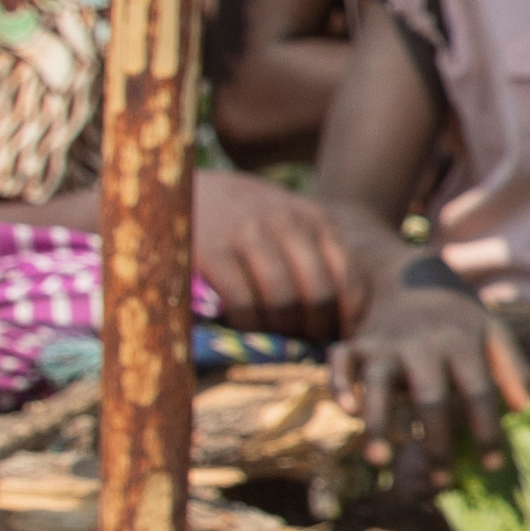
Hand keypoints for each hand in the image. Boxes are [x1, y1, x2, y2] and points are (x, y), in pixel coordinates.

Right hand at [185, 170, 365, 335]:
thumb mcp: (290, 222)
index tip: (341, 337)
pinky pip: (243, 302)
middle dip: (317, 329)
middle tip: (306, 344)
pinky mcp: (212, 251)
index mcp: (316, 219)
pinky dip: (249, 325)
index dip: (349, 316)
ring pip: (283, 302)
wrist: (179, 186)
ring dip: (282, 331)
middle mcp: (287, 222)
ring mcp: (248, 234)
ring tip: (276, 339)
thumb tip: (347, 316)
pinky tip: (246, 329)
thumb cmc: (243, 215)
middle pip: (319, 294)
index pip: (350, 276)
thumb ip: (318, 255)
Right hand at [343, 274, 529, 468]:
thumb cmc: (458, 317)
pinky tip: (347, 412)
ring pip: (379, 383)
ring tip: (380, 460)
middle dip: (437, 439)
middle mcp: (423, 345)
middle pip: (431, 396)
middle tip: (443, 479)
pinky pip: (341, 363)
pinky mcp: (356, 343)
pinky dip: (340, 385)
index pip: (479, 391)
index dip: (487, 429)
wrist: (411, 275)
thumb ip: (511, 367)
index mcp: (462, 343)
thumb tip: (526, 409)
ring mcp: (386, 344)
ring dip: (378, 422)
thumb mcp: (492, 330)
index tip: (492, 466)